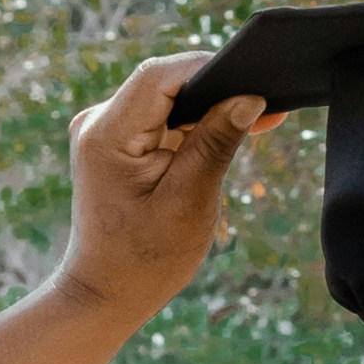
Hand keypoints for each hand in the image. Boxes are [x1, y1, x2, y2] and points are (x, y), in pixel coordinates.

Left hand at [55, 53, 267, 328]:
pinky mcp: (116, 142)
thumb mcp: (190, 201)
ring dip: (207, 111)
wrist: (104, 294)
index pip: (161, 75)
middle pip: (165, 82)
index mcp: (107, 134)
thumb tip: (249, 98)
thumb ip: (216, 143)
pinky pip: (161, 118)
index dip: (209, 69)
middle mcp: (97, 123)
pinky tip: (222, 137)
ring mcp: (104, 130)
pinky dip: (192, 127)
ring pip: (167, 99)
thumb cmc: (145, 261)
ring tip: (253, 124)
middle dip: (216, 91)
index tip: (254, 80)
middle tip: (265, 108)